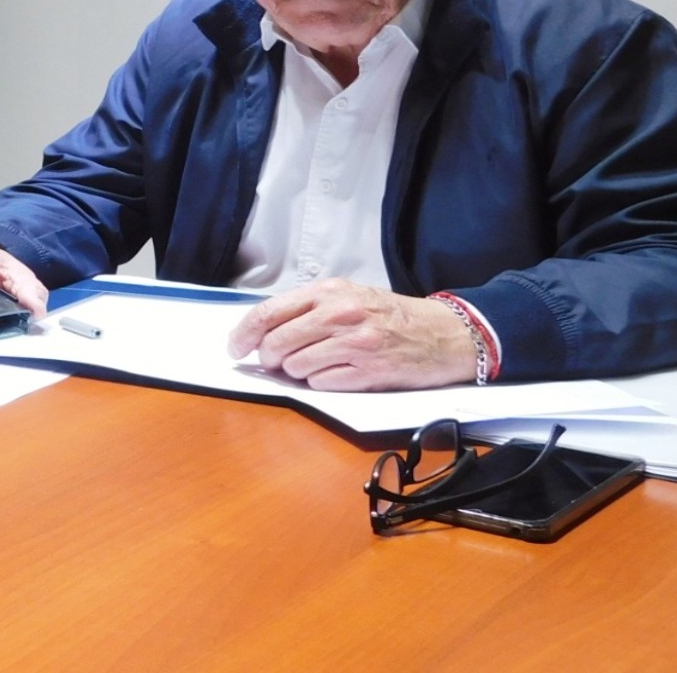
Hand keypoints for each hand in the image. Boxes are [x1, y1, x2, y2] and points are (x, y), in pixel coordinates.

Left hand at [224, 278, 476, 389]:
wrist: (442, 334)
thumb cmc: (389, 315)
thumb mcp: (347, 296)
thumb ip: (307, 309)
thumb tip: (261, 333)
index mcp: (329, 292)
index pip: (269, 312)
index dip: (244, 333)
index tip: (235, 347)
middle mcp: (340, 314)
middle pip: (277, 343)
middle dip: (270, 358)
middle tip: (277, 361)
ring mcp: (355, 344)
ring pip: (296, 367)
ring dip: (298, 371)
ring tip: (319, 363)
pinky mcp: (368, 372)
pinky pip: (321, 384)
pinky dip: (322, 383)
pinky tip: (339, 373)